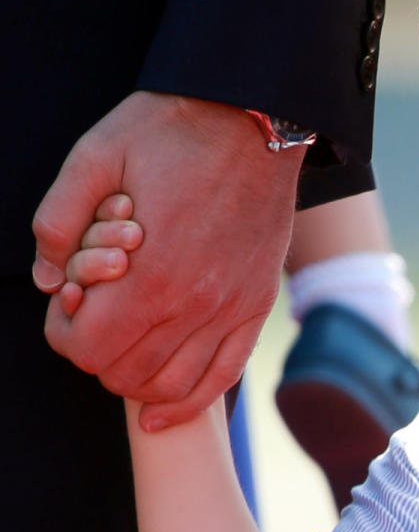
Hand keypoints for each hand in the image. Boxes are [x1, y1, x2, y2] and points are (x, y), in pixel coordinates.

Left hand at [34, 91, 302, 428]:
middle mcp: (193, 306)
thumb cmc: (172, 131)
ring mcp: (230, 310)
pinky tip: (160, 414)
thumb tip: (51, 280)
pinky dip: (187, 404)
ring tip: (124, 347)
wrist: (255, 117)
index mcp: (150, 274)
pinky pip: (221, 379)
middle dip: (96, 355)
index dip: (64, 333)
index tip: (69, 304)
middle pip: (124, 375)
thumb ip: (58, 221)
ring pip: (169, 387)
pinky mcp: (255, 308)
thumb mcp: (94, 155)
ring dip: (135, 379)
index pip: (88, 349)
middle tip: (94, 318)